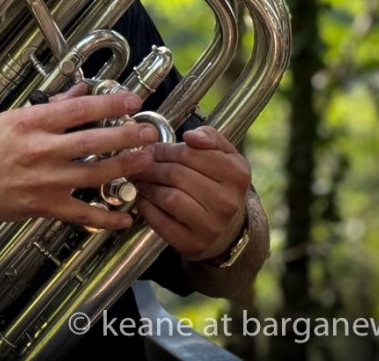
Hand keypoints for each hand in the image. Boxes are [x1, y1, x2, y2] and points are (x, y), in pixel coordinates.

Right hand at [0, 84, 158, 231]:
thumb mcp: (11, 118)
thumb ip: (50, 105)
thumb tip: (80, 90)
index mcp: (31, 124)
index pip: (78, 110)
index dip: (109, 104)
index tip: (132, 101)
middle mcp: (40, 152)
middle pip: (92, 142)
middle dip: (126, 135)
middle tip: (149, 131)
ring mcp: (44, 181)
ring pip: (94, 174)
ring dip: (124, 167)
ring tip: (146, 159)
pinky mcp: (45, 206)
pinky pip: (82, 213)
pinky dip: (106, 218)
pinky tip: (126, 217)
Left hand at [132, 125, 250, 260]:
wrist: (226, 230)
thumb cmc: (220, 186)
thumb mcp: (226, 157)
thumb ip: (210, 137)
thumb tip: (190, 136)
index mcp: (237, 174)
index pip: (192, 153)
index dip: (167, 149)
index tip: (154, 148)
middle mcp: (227, 201)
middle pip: (178, 174)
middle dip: (154, 165)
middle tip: (141, 163)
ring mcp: (211, 225)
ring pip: (169, 197)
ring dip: (148, 185)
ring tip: (142, 179)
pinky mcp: (193, 243)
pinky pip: (161, 222)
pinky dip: (147, 207)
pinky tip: (144, 199)